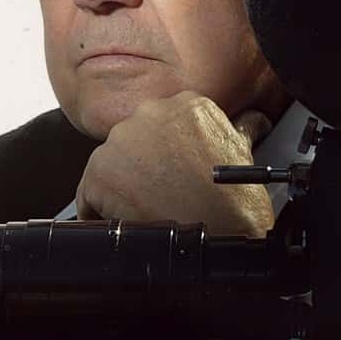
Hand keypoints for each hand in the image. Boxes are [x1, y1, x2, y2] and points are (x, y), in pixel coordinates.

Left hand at [75, 91, 272, 235]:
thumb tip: (251, 120)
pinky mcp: (99, 171)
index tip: (168, 170)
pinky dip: (100, 210)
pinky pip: (89, 193)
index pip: (159, 124)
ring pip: (109, 166)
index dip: (162, 153)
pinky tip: (125, 220)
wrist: (224, 235)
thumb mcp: (243, 150)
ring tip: (145, 209)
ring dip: (120, 188)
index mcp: (185, 103)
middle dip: (140, 168)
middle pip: (132, 142)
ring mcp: (121, 141)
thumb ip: (237, 128)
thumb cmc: (235, 199)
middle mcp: (150, 113)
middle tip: (159, 193)